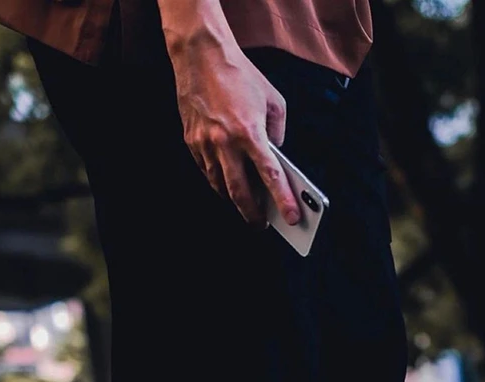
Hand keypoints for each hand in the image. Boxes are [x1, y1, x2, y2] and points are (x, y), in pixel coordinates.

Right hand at [169, 30, 300, 227]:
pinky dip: (219, 183)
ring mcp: (205, 143)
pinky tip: (229, 184)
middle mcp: (225, 142)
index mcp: (250, 132)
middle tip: (262, 224)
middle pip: (240, 193)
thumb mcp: (274, 101)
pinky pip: (206, 172)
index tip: (293, 219)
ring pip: (220, 187)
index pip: (271, 176)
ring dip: (235, 201)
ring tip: (247, 207)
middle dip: (253, 214)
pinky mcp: (191, 141)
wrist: (201, 54)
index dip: (283, 201)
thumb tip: (277, 159)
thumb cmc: (241, 75)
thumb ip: (279, 134)